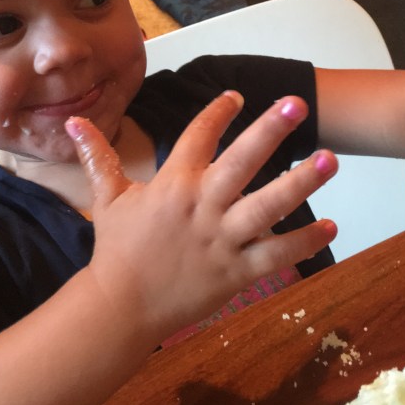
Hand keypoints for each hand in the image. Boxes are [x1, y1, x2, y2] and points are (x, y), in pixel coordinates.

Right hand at [66, 91, 337, 342]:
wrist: (120, 308)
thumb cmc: (116, 249)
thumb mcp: (109, 197)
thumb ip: (98, 156)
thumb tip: (73, 120)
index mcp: (173, 184)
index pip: (199, 135)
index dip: (218, 113)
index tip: (236, 96)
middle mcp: (202, 205)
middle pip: (241, 161)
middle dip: (270, 131)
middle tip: (297, 105)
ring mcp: (222, 239)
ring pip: (267, 206)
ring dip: (301, 182)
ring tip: (330, 160)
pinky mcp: (236, 272)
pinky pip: (276, 255)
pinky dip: (304, 242)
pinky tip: (331, 226)